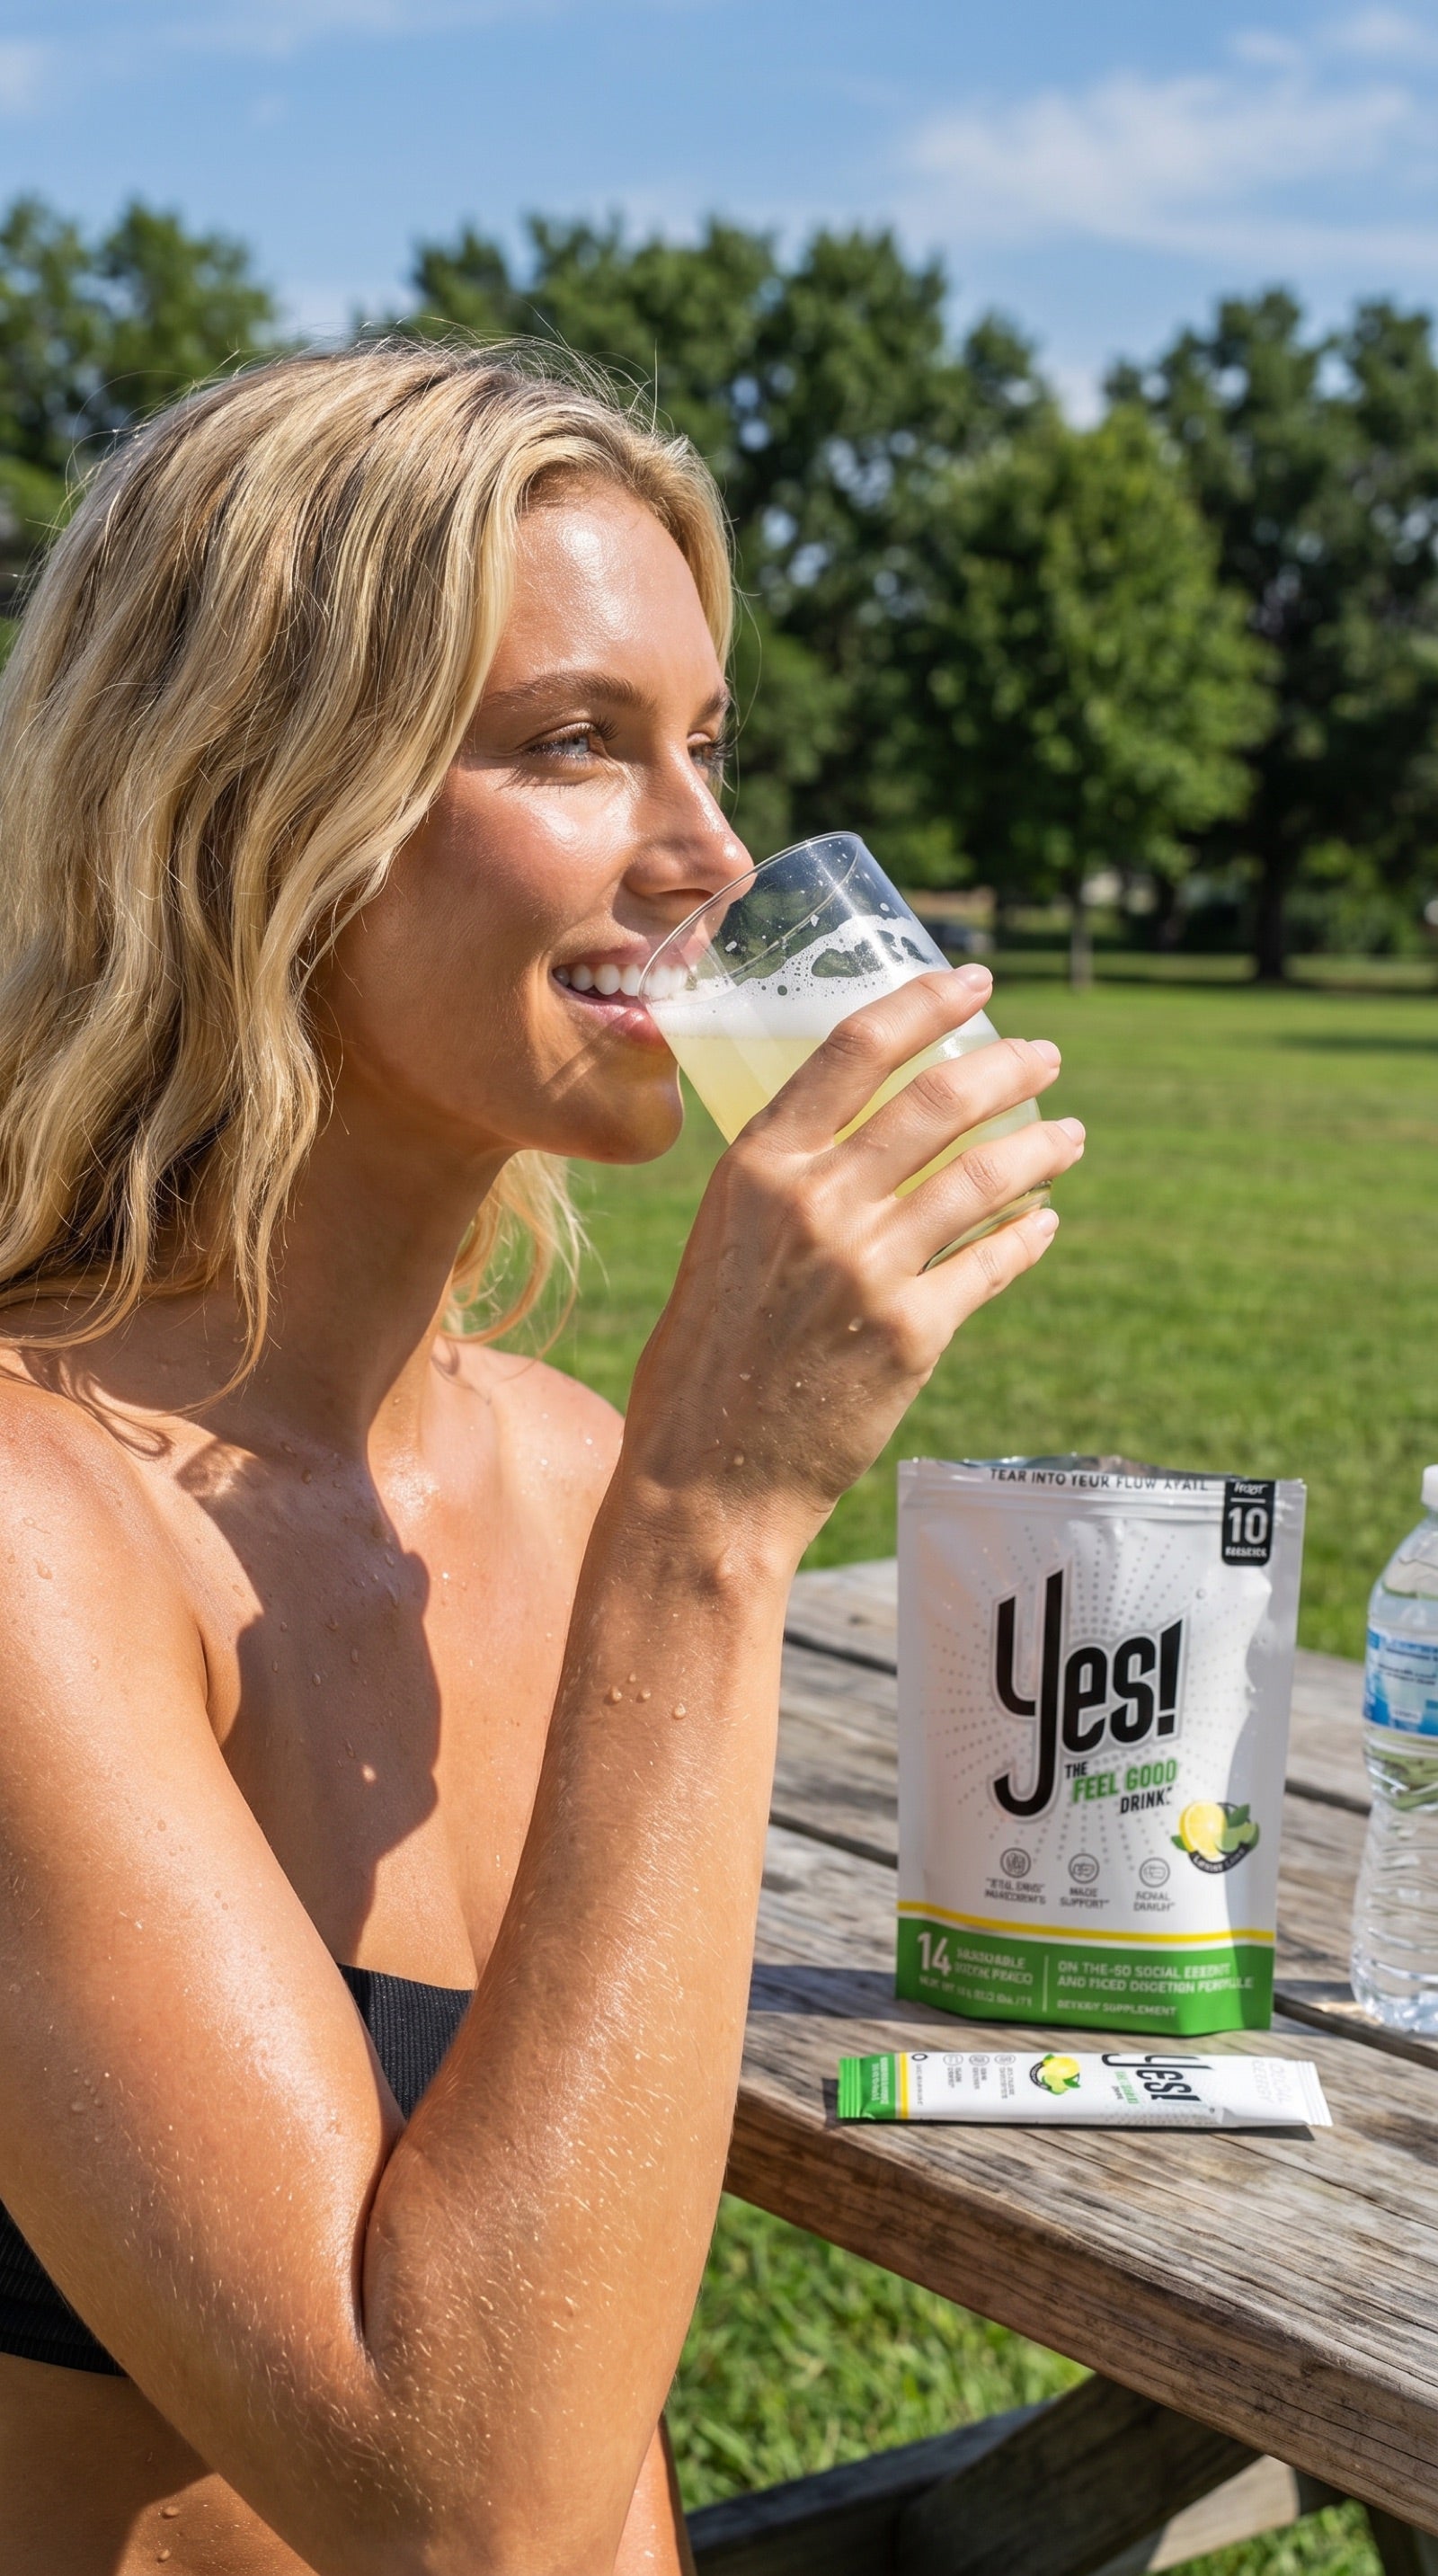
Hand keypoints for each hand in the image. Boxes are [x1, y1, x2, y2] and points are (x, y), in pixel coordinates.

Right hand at [622, 966, 1081, 1545]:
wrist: (707, 1477)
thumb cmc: (701, 1362)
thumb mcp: (721, 1243)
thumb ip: (783, 1188)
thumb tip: (855, 1144)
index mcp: (757, 1167)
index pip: (855, 1048)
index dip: (925, 1002)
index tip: (975, 981)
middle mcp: (815, 1203)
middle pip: (938, 1101)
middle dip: (1007, 1067)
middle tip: (1043, 1056)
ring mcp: (870, 1266)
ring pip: (984, 1176)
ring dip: (1040, 1146)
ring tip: (1068, 1135)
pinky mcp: (914, 1331)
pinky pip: (992, 1260)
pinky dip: (1026, 1234)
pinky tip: (1042, 1222)